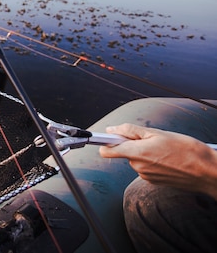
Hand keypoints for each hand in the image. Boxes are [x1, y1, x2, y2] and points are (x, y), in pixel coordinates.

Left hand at [100, 123, 216, 199]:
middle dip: (134, 144)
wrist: (207, 172)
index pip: (107, 151)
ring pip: (137, 159)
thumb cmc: (187, 151)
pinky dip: (153, 161)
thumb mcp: (158, 133)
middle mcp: (138, 167)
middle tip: (153, 139)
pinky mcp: (154, 181)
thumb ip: (131, 131)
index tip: (106, 136)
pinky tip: (168, 159)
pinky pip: (147, 167)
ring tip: (166, 150)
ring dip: (146, 153)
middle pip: (125, 152)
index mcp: (137, 153)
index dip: (105, 142)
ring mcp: (146, 176)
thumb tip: (112, 129)